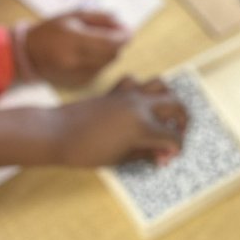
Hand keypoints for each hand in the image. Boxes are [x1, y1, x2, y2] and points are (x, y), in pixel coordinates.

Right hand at [22, 12, 129, 87]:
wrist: (28, 54)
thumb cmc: (52, 30)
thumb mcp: (74, 15)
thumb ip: (101, 18)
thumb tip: (124, 26)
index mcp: (74, 40)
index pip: (112, 42)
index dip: (123, 36)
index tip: (125, 30)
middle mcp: (77, 61)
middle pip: (113, 54)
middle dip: (117, 44)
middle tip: (111, 34)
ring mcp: (78, 75)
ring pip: (108, 64)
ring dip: (108, 53)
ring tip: (94, 43)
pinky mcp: (79, 83)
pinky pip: (99, 72)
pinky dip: (99, 63)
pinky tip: (86, 55)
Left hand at [50, 77, 187, 167]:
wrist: (56, 133)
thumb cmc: (86, 152)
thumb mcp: (120, 159)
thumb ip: (146, 154)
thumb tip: (162, 154)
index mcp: (143, 126)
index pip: (173, 137)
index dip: (175, 150)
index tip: (166, 158)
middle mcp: (140, 106)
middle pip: (177, 105)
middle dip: (183, 122)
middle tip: (176, 135)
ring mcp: (127, 94)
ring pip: (161, 85)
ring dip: (168, 100)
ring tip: (163, 115)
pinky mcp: (114, 90)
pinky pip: (135, 81)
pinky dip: (141, 89)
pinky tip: (136, 104)